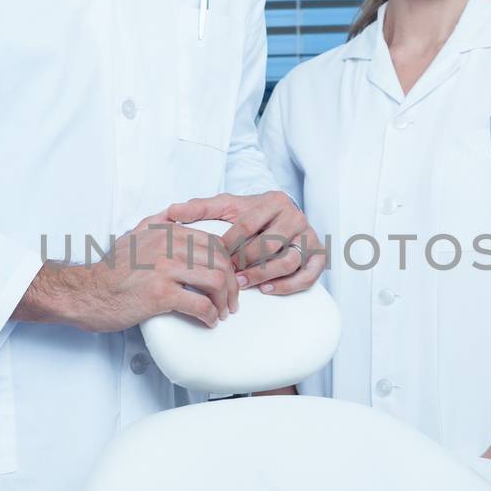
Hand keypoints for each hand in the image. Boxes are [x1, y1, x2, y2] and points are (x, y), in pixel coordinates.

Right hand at [14, 213, 238, 330]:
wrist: (86, 292)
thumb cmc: (110, 270)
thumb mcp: (133, 235)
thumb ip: (156, 223)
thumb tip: (174, 215)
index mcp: (167, 232)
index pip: (214, 243)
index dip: (228, 263)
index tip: (229, 279)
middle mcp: (169, 246)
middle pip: (221, 261)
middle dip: (232, 284)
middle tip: (231, 301)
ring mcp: (165, 269)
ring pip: (216, 281)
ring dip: (225, 301)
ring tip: (222, 313)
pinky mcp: (161, 294)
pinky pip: (200, 304)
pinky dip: (209, 316)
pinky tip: (208, 321)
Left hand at [164, 191, 325, 294]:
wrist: (280, 219)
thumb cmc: (250, 216)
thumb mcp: (227, 207)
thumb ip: (200, 208)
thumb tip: (171, 211)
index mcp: (274, 200)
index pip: (249, 224)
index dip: (229, 244)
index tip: (213, 257)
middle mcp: (296, 216)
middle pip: (269, 244)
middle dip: (245, 262)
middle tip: (227, 274)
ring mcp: (310, 236)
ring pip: (288, 260)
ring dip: (263, 275)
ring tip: (242, 284)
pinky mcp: (319, 256)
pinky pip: (307, 275)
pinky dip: (287, 285)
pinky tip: (266, 290)